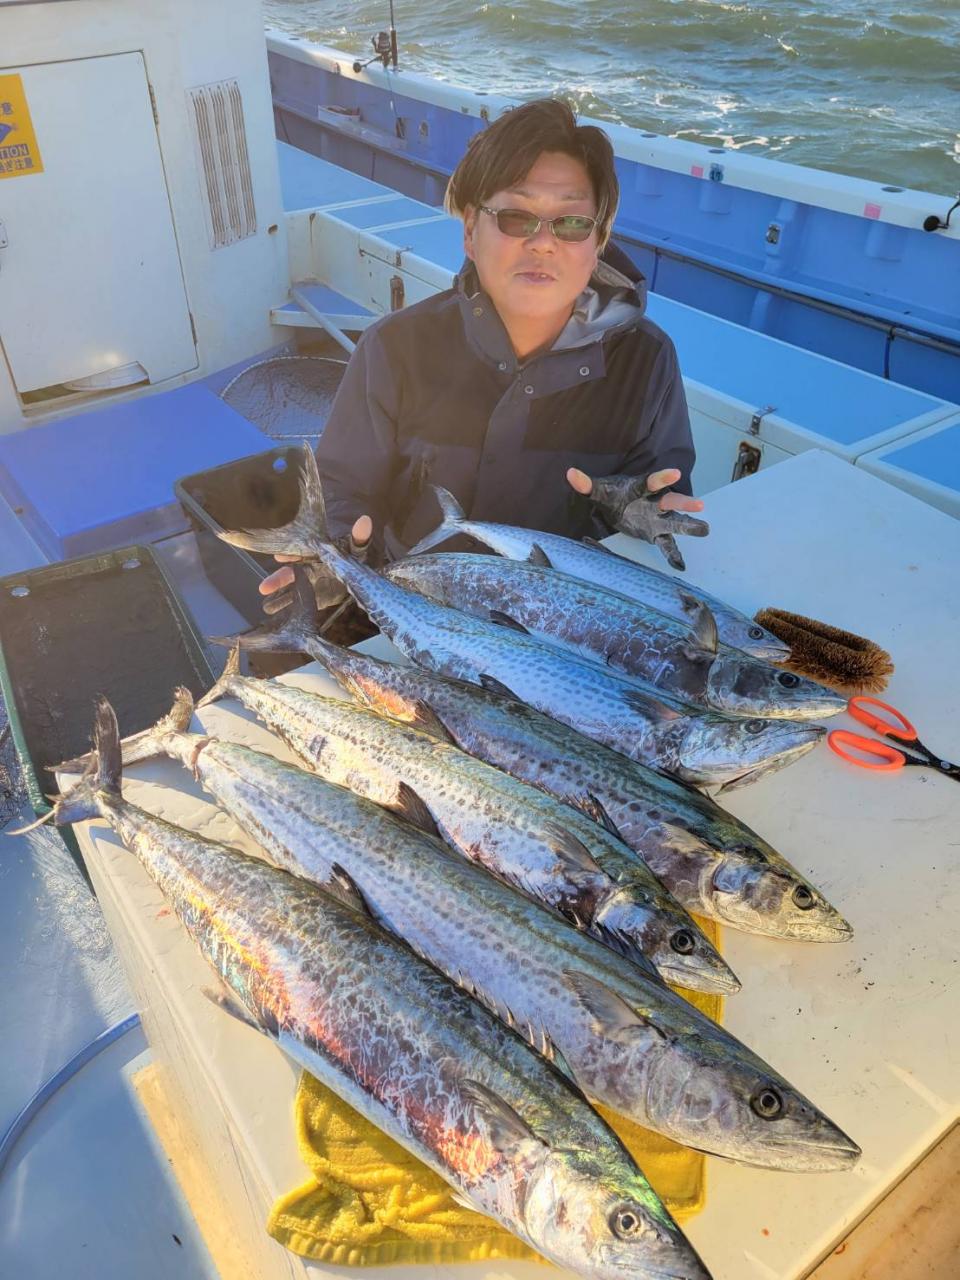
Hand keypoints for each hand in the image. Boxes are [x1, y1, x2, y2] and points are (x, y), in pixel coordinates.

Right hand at [259, 515, 372, 614]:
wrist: (358, 572)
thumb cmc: (354, 556)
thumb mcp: (357, 548)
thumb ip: (359, 537)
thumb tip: (365, 520)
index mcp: (315, 555)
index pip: (298, 553)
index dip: (289, 555)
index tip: (279, 557)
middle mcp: (307, 569)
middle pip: (288, 575)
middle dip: (276, 581)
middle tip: (263, 587)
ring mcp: (307, 585)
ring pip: (289, 591)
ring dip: (278, 598)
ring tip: (267, 607)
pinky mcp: (312, 600)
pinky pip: (297, 605)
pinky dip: (287, 610)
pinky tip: (276, 616)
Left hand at [566, 467, 707, 570]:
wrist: (618, 503)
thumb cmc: (612, 494)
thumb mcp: (599, 490)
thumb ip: (586, 484)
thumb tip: (570, 474)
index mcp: (639, 488)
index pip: (650, 482)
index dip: (662, 478)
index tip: (676, 473)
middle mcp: (653, 501)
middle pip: (670, 501)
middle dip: (684, 503)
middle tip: (699, 504)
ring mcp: (658, 517)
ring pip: (675, 521)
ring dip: (689, 525)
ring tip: (705, 529)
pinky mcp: (656, 532)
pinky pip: (667, 543)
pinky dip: (673, 554)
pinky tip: (680, 565)